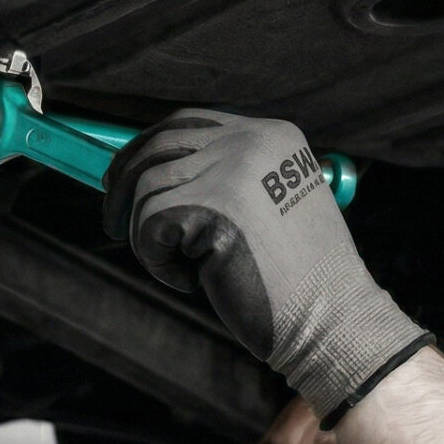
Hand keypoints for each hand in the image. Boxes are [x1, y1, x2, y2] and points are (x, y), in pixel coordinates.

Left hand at [104, 108, 428, 425]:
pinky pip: (148, 224)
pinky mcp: (214, 207)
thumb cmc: (295, 279)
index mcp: (272, 136)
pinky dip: (158, 260)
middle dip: (123, 184)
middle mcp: (253, 141)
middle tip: (111, 224)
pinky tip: (193, 281)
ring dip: (149, 237)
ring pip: (147, 188)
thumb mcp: (267, 207)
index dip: (145, 149)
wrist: (332, 320)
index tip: (121, 179)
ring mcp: (234, 171)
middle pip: (157, 145)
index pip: (187, 123)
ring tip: (187, 270)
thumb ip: (221, 179)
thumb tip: (145, 172)